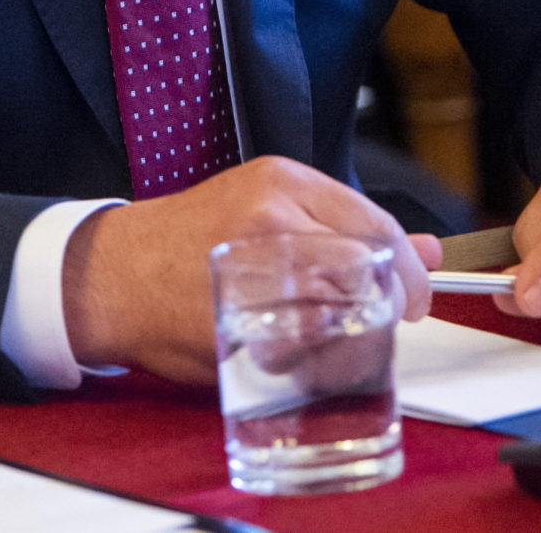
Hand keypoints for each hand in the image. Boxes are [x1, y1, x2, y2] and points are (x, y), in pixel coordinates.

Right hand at [60, 156, 440, 383]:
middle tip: (381, 322)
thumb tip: (427, 250)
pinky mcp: (235, 314)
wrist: (113, 274)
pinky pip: (302, 346)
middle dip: (386, 302)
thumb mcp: (269, 210)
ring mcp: (252, 264)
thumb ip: (345, 227)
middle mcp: (271, 214)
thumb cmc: (190, 242)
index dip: (407, 269)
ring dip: (352, 333)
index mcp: (283, 180)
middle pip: (365, 264)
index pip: (376, 223)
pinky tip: (301, 356)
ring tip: (336, 339)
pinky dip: (315, 360)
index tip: (411, 295)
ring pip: (340, 307)